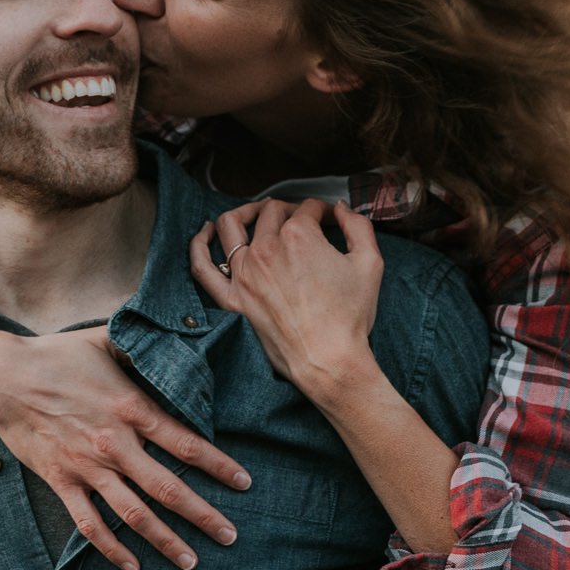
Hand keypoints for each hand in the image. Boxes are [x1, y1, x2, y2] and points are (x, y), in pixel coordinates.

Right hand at [0, 328, 250, 569]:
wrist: (1, 377)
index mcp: (131, 407)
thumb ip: (143, 345)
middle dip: (203, 515)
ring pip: (133, 513)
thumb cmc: (57, 355)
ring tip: (191, 560)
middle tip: (230, 536)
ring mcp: (87, 467)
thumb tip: (177, 336)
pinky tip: (132, 566)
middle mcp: (114, 443)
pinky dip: (111, 548)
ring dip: (164, 540)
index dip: (219, 466)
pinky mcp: (61, 481)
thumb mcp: (106, 339)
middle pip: (167, 487)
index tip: (244, 483)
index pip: (185, 442)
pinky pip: (89, 523)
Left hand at [189, 199, 384, 402]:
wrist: (328, 360)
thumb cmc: (349, 317)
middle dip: (289, 209)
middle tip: (300, 220)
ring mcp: (245, 273)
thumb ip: (358, 226)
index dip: (321, 211)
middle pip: (272, 212)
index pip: (307, 208)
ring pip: (232, 225)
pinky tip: (205, 233)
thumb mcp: (370, 263)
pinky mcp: (233, 298)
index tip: (328, 220)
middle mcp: (267, 249)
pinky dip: (199, 245)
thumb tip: (341, 210)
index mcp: (299, 236)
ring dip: (245, 212)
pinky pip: (203, 267)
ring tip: (255, 213)